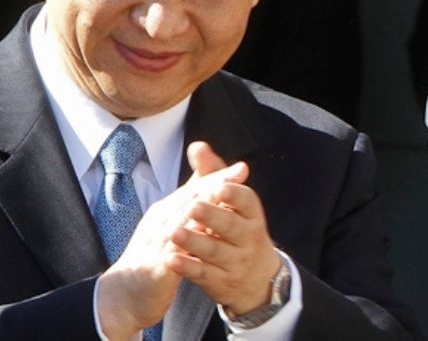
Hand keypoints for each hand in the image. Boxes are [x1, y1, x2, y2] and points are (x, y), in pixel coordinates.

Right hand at [96, 142, 245, 340]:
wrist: (125, 294)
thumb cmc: (153, 257)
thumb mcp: (172, 228)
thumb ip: (191, 209)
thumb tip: (214, 188)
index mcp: (165, 212)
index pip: (194, 190)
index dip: (217, 178)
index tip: (242, 168)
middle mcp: (160, 223)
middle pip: (189, 200)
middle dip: (214, 185)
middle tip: (238, 174)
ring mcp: (155, 244)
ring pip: (180, 222)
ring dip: (200, 208)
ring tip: (221, 196)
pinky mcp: (154, 268)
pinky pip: (171, 255)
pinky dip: (186, 247)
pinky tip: (203, 241)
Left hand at [169, 165, 282, 315]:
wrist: (257, 279)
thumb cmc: (238, 229)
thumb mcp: (232, 203)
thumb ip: (213, 174)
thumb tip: (196, 146)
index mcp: (251, 214)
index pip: (247, 201)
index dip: (234, 194)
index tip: (219, 187)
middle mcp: (248, 238)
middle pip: (231, 227)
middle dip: (213, 216)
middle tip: (193, 206)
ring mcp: (236, 262)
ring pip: (215, 251)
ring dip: (195, 242)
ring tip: (174, 233)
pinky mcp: (221, 282)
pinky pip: (204, 274)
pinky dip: (187, 267)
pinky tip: (170, 259)